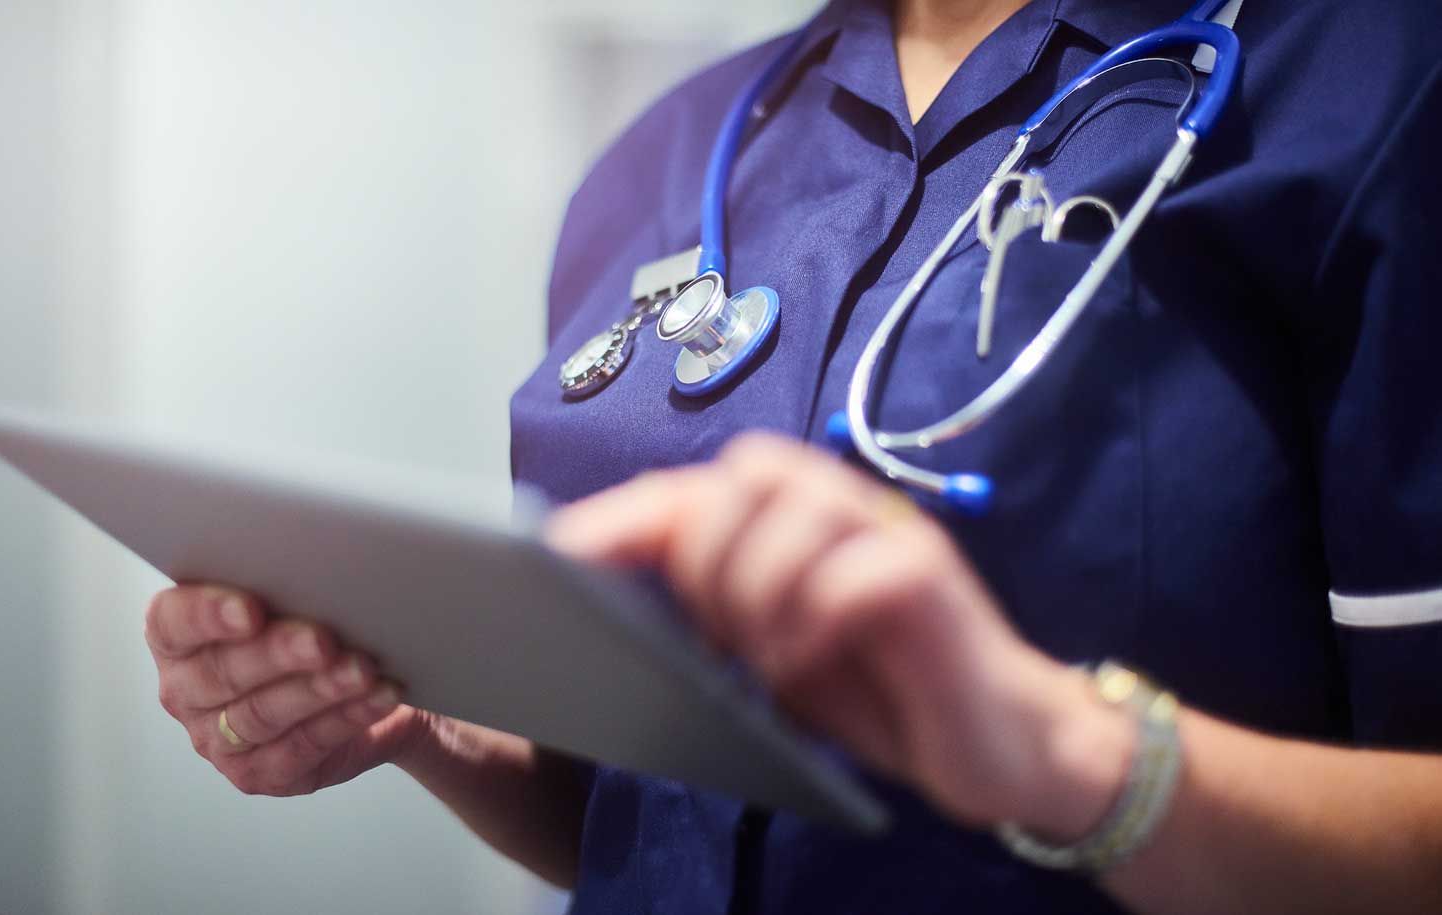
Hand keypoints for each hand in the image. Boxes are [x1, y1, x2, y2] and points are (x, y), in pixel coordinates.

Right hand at [145, 584, 431, 795]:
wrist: (364, 682)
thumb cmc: (312, 623)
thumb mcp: (289, 597)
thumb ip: (281, 582)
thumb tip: (311, 566)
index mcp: (176, 637)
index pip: (173, 623)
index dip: (208, 615)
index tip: (250, 609)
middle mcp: (186, 691)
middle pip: (223, 673)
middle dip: (278, 654)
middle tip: (322, 640)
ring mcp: (216, 740)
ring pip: (264, 714)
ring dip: (318, 690)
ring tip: (362, 669)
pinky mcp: (257, 774)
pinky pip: (303, 746)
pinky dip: (346, 718)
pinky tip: (377, 696)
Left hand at [545, 433, 1131, 837]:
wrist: (995, 739)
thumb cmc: (875, 689)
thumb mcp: (773, 647)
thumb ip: (713, 609)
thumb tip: (613, 603)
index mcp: (791, 515)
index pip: (689, 490)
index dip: (619, 518)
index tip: (554, 557)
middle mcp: (840, 503)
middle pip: (738, 476)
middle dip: (705, 558)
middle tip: (720, 636)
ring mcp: (889, 532)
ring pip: (789, 505)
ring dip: (756, 588)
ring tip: (764, 657)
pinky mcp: (931, 576)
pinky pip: (856, 570)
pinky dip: (814, 618)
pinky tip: (805, 665)